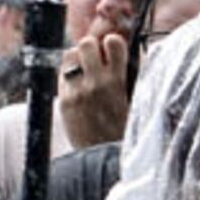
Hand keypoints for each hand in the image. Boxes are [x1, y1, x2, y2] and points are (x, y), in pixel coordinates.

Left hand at [56, 25, 135, 148]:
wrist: (106, 157)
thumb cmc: (127, 130)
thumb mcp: (137, 101)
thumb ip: (132, 76)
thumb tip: (128, 52)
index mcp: (117, 82)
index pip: (113, 42)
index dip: (113, 44)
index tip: (114, 51)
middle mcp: (94, 84)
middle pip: (86, 43)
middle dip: (92, 48)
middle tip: (97, 59)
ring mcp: (75, 92)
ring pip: (69, 55)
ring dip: (78, 58)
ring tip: (86, 71)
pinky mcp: (63, 101)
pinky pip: (62, 75)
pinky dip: (70, 75)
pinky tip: (79, 86)